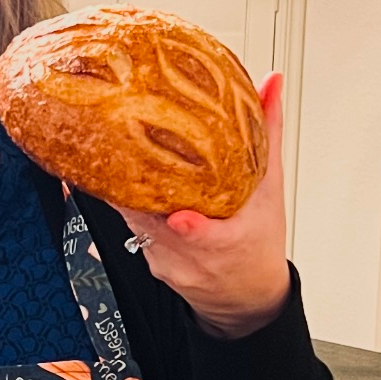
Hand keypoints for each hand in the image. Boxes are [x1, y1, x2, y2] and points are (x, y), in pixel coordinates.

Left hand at [118, 72, 291, 337]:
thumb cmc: (259, 242)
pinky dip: (127, 206)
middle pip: (157, 224)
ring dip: (125, 193)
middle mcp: (194, 258)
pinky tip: (118, 183)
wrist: (246, 295)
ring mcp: (168, 263)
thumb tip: (270, 84)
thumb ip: (267, 134)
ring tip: (110, 156)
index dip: (191, 229)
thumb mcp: (270, 188)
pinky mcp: (151, 264)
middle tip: (121, 150)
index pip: (207, 238)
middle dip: (139, 190)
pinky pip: (131, 231)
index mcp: (229, 242)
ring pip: (136, 225)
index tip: (181, 217)